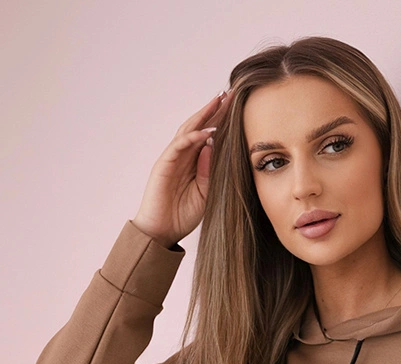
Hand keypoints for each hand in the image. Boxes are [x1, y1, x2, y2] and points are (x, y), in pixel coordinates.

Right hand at [133, 87, 235, 246]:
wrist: (161, 231)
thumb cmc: (182, 215)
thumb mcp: (206, 194)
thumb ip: (211, 173)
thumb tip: (215, 148)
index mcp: (194, 162)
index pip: (209, 135)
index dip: (222, 121)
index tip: (238, 108)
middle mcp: (183, 155)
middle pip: (199, 126)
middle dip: (214, 110)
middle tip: (230, 94)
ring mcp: (172, 158)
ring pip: (188, 129)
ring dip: (203, 115)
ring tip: (219, 101)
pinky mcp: (163, 164)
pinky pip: (179, 146)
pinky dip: (193, 137)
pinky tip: (207, 131)